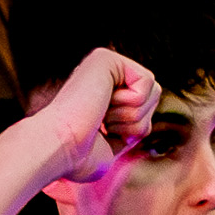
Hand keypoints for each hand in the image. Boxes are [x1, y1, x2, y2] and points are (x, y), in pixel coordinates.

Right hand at [31, 50, 162, 192]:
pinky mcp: (106, 58)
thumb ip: (128, 130)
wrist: (58, 149)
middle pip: (155, 96)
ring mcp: (104, 64)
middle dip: (137, 123)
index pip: (148, 108)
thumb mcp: (112, 145)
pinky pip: (146, 81)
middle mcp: (104, 74)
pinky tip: (102, 105)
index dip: (135, 131)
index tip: (104, 136)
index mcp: (103, 92)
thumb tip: (145, 125)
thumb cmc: (78, 157)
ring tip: (99, 117)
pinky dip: (131, 104)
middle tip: (102, 126)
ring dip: (132, 116)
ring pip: (153, 90)